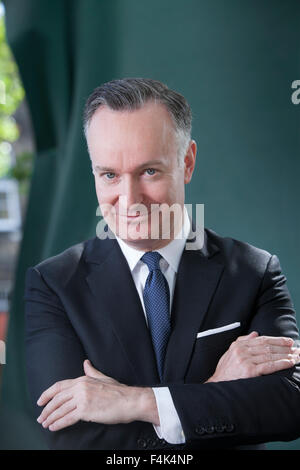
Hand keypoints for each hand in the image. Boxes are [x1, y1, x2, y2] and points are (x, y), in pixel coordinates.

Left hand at [36, 360, 158, 430]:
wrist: (130, 401)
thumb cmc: (119, 391)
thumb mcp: (103, 378)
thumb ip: (92, 372)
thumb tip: (86, 363)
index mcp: (83, 379)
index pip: (59, 386)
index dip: (47, 394)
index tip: (40, 401)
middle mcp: (80, 387)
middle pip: (57, 399)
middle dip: (46, 409)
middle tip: (40, 417)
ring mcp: (82, 398)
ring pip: (60, 409)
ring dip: (50, 418)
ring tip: (45, 424)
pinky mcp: (86, 410)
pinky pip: (67, 418)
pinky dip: (58, 423)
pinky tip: (54, 427)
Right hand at [206, 331, 299, 382]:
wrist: (217, 385)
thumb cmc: (225, 371)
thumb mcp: (230, 353)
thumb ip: (243, 342)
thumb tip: (256, 334)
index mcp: (238, 345)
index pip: (261, 339)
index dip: (277, 340)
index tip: (288, 341)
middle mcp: (242, 350)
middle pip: (267, 346)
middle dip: (284, 347)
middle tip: (297, 348)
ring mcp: (245, 360)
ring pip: (270, 355)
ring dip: (286, 355)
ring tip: (297, 356)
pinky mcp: (249, 371)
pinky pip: (269, 366)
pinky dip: (281, 363)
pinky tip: (289, 362)